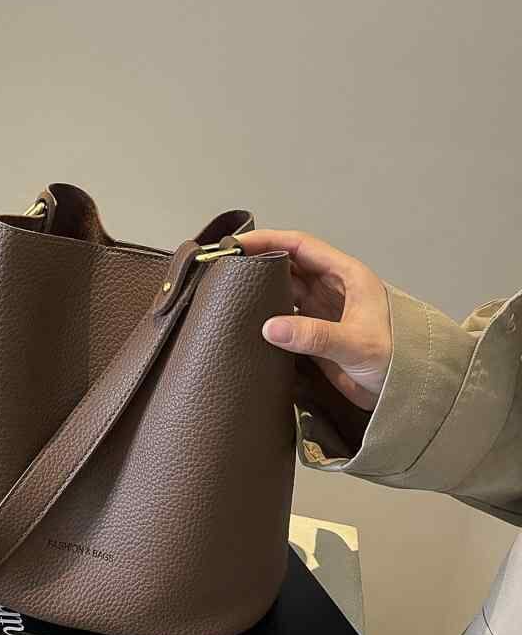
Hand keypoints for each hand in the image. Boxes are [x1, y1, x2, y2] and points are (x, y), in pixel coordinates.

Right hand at [235, 230, 391, 410]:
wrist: (411, 394)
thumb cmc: (397, 360)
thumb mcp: (356, 344)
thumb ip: (313, 335)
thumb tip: (268, 328)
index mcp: (346, 276)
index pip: (300, 246)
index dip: (268, 240)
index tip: (237, 245)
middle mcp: (331, 288)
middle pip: (287, 265)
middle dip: (258, 264)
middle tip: (224, 269)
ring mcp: (322, 311)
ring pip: (284, 291)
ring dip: (260, 290)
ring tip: (229, 294)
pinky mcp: (316, 335)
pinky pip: (285, 318)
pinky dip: (266, 317)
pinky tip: (248, 322)